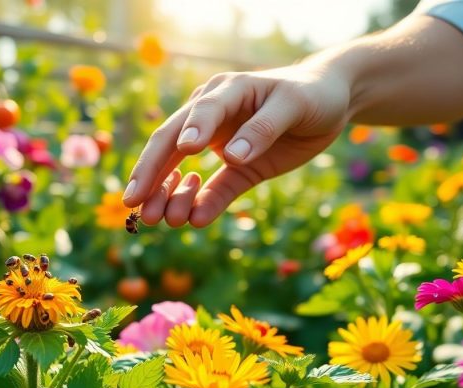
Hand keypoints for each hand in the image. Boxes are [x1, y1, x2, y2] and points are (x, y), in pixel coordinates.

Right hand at [122, 64, 351, 227]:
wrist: (328, 102)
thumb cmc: (311, 93)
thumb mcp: (294, 104)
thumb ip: (264, 128)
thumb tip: (232, 156)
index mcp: (224, 92)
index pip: (198, 113)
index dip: (190, 132)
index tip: (186, 153)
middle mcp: (212, 116)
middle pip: (171, 143)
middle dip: (151, 173)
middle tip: (134, 203)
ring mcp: (220, 143)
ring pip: (182, 169)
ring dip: (169, 194)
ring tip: (160, 220)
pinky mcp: (237, 168)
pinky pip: (215, 188)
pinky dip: (202, 204)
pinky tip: (192, 220)